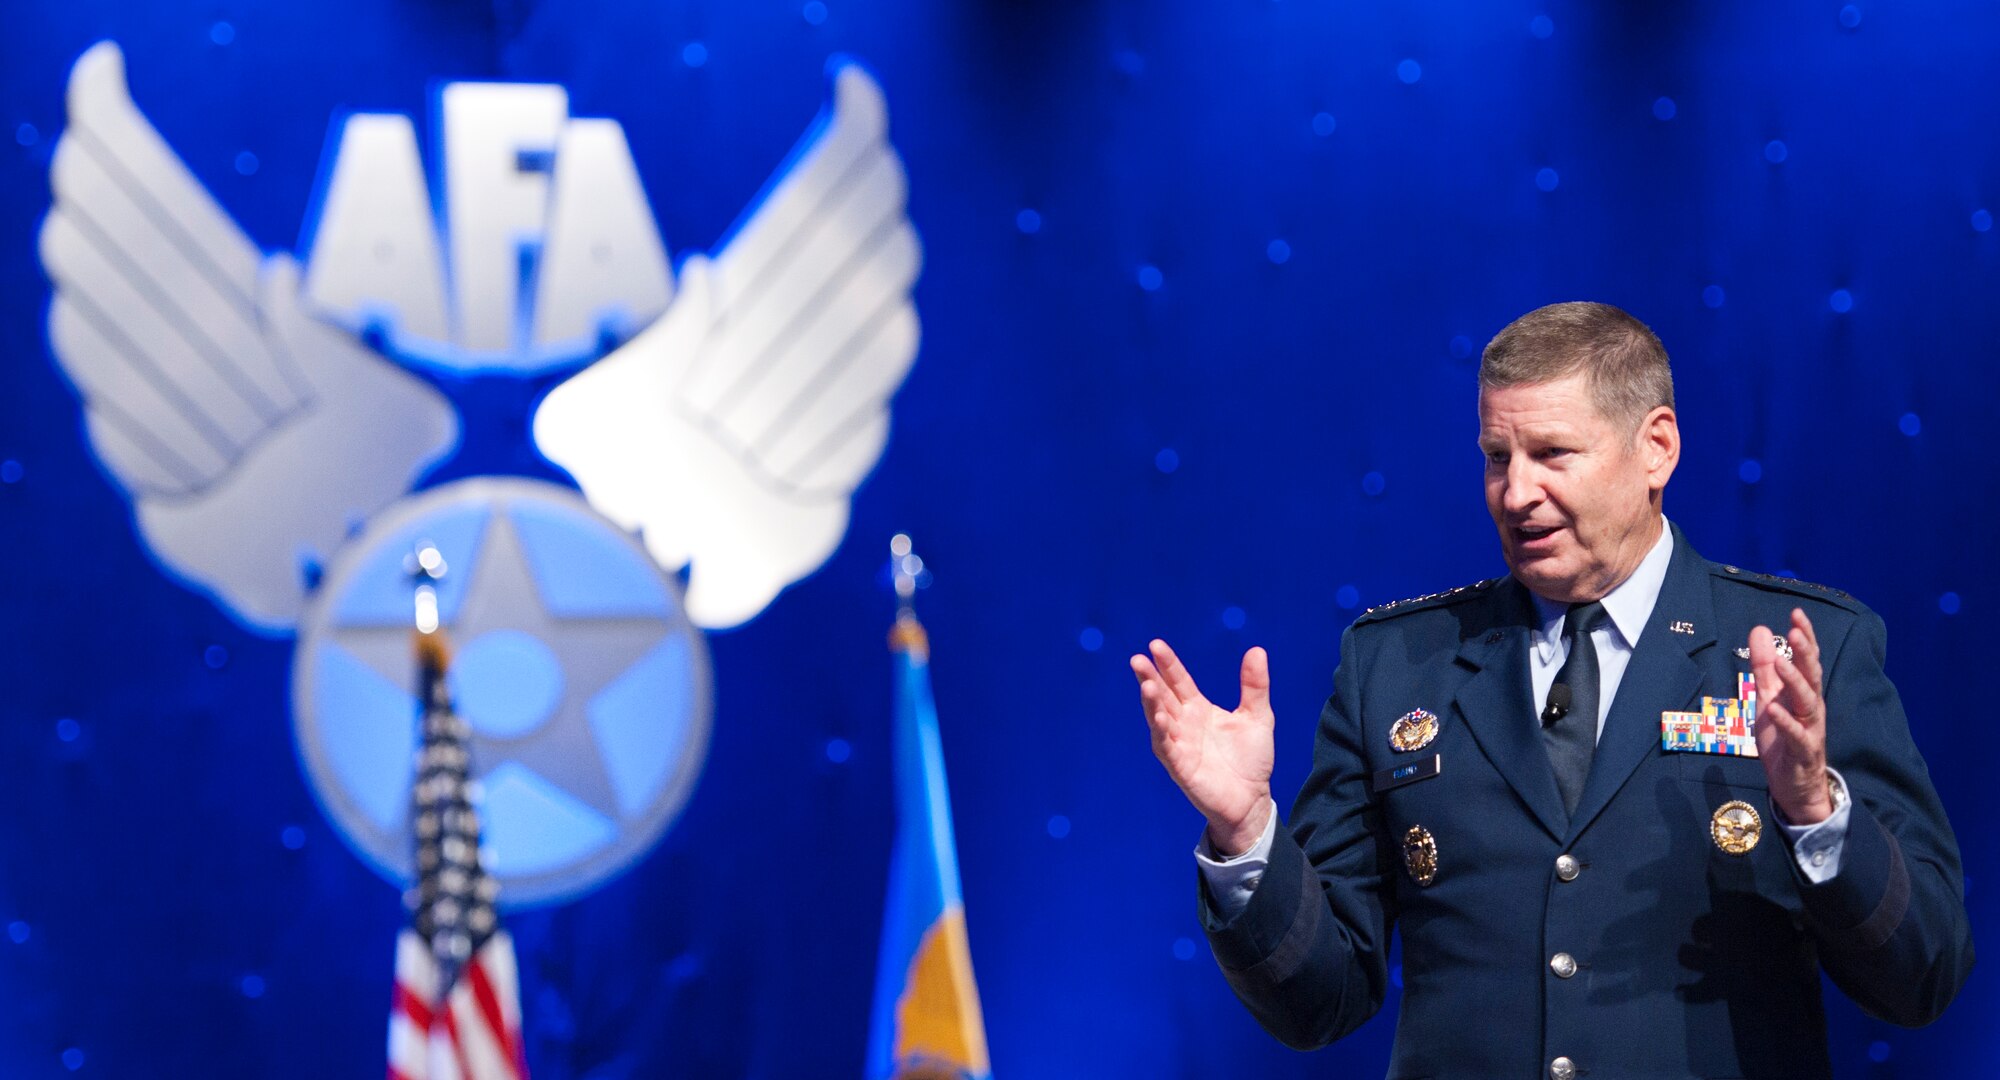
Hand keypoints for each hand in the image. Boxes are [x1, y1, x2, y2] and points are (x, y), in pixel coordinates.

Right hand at [1132, 639, 1275, 855]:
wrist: (1253, 799)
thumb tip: (1256, 650)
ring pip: (1159, 719)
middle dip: (1150, 678)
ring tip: (1146, 685)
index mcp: (1198, 709)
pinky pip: (1167, 747)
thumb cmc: (1252, 759)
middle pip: (1162, 696)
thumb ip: (1254, 685)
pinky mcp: (1180, 766)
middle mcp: (1184, 723)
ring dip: (1151, 703)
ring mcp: (1179, 744)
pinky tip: (1159, 718)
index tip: (1156, 645)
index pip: (1178, 681)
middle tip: (1138, 660)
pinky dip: (1161, 733)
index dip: (1168, 664)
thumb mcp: (1258, 716)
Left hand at [1750, 609, 1831, 823]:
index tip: (1797, 614)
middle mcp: (1811, 707)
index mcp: (1803, 693)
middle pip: (1812, 676)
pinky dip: (1785, 721)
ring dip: (1795, 681)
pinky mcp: (1801, 751)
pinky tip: (1774, 709)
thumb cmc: (1783, 737)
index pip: (1807, 660)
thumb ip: (1763, 666)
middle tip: (1796, 631)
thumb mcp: (1768, 697)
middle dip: (1805, 653)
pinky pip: (1795, 734)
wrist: (1795, 784)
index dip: (1805, 637)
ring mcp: (1809, 729)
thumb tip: (1761, 629)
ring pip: (1807, 701)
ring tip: (1781, 662)